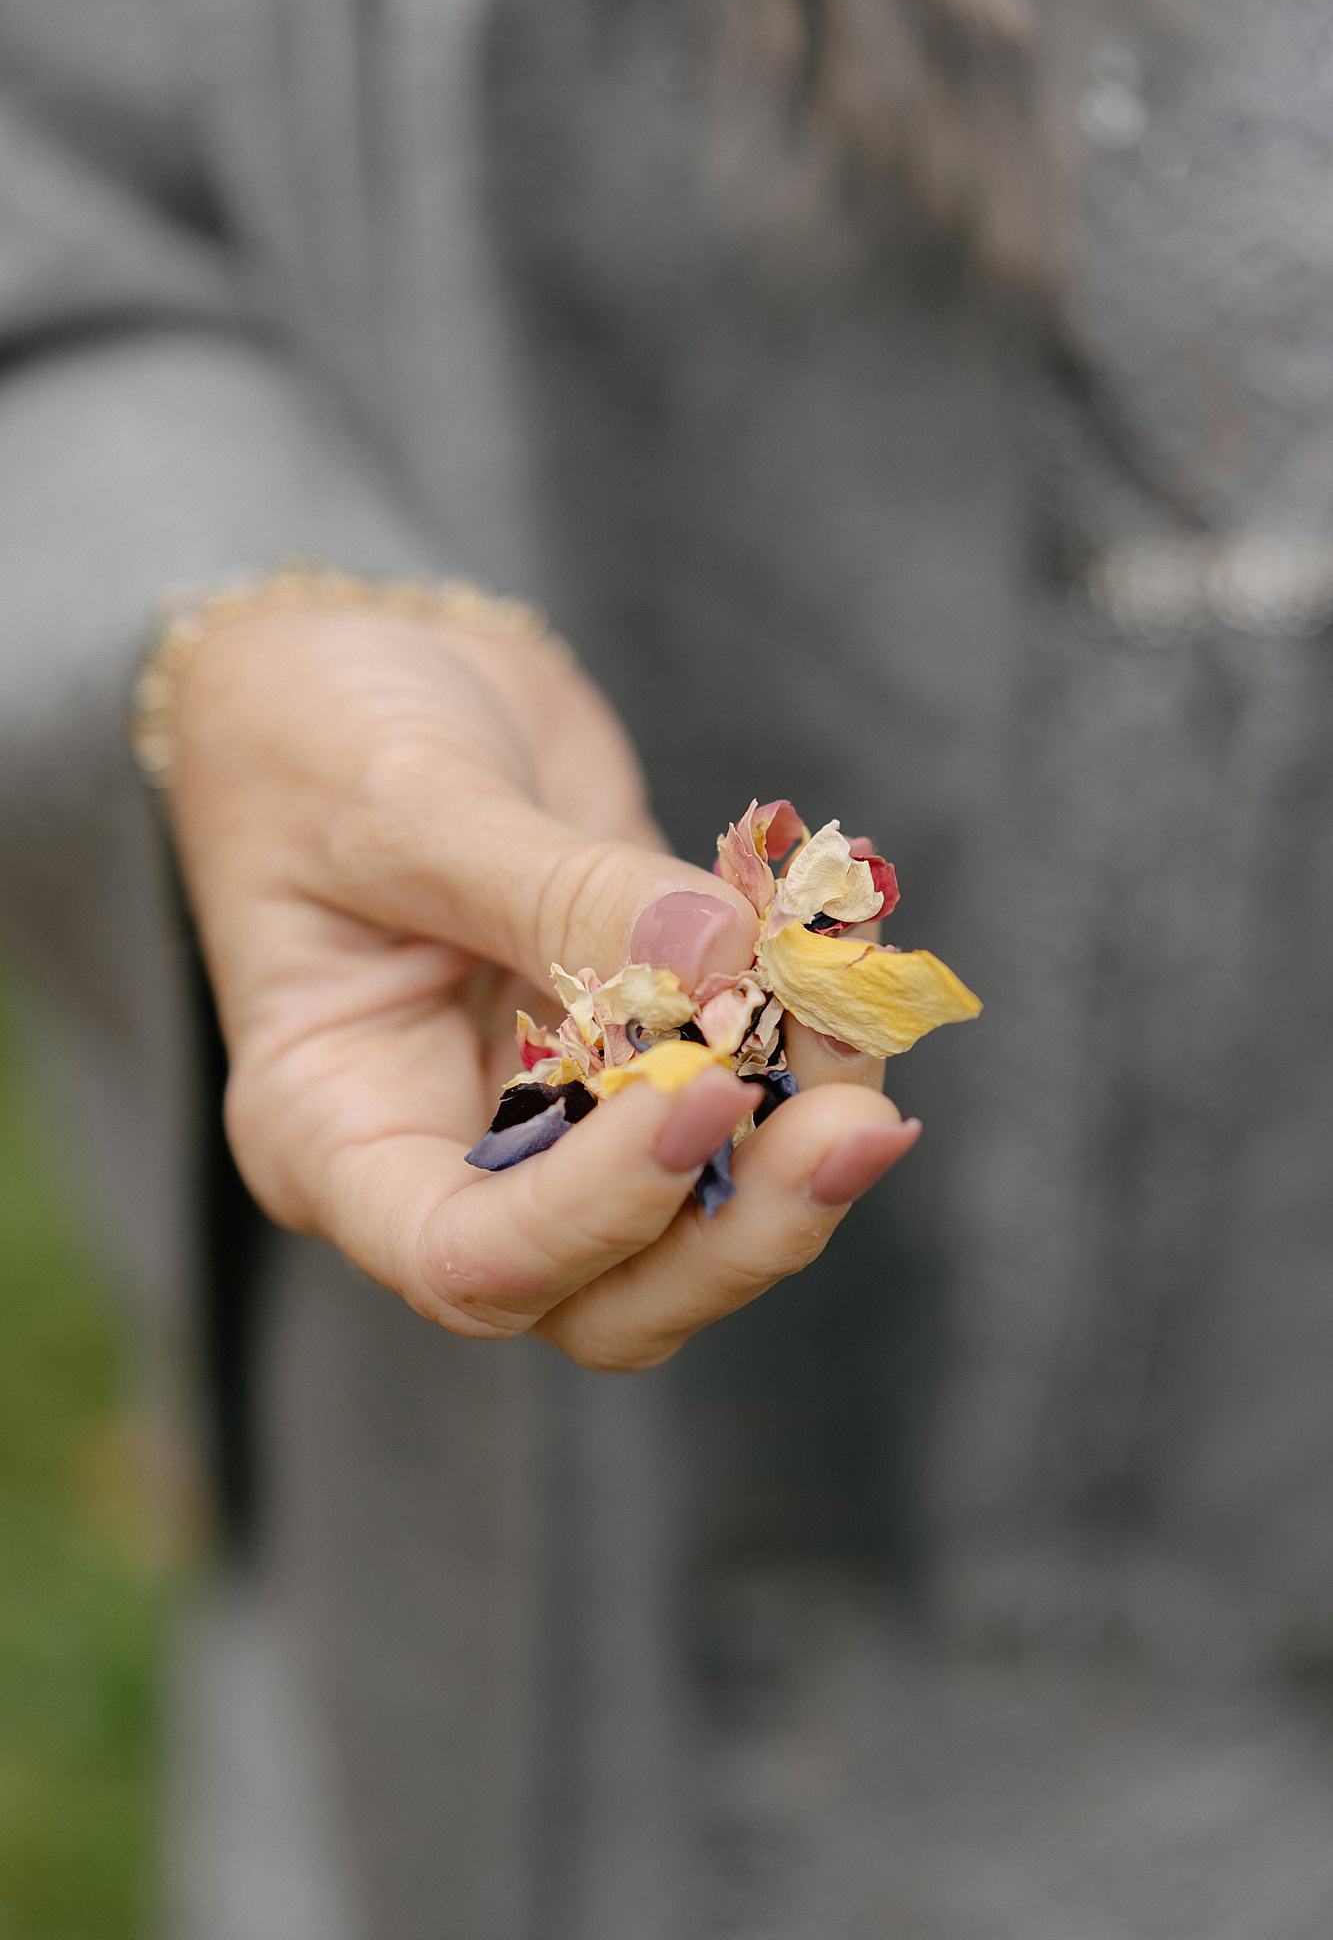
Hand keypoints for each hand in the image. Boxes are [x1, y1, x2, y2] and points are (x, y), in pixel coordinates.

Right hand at [167, 604, 918, 1369]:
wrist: (351, 665)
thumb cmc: (308, 733)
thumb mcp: (403, 802)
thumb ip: (559, 891)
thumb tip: (728, 957)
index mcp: (336, 1136)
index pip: (469, 1259)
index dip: (600, 1212)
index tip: (701, 1091)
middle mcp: (451, 1157)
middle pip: (611, 1296)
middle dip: (742, 1228)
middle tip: (853, 1120)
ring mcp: (556, 1110)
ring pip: (701, 1225)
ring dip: (801, 1145)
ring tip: (860, 1016)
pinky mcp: (643, 1043)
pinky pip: (746, 1097)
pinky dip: (808, 1048)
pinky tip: (847, 966)